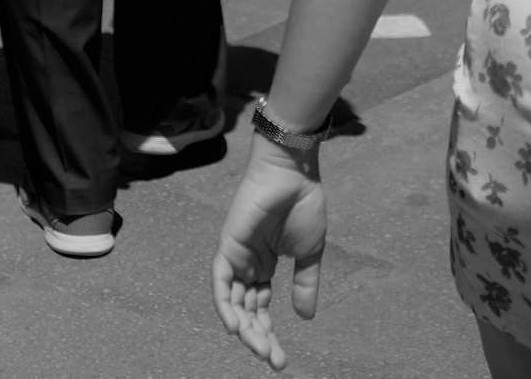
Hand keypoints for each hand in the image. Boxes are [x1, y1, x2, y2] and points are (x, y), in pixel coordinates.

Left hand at [212, 138, 326, 370]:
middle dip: (258, 337)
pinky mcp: (228, 243)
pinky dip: (225, 304)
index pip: (260, 308)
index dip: (268, 334)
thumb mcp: (310, 253)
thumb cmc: (303, 204)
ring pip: (233, 301)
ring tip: (259, 349)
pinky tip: (236, 327)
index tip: (280, 360)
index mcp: (264, 265)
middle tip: (273, 361)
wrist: (294, 172)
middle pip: (246, 310)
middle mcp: (247, 263)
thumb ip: (305, 285)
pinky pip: (220, 280)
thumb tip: (304, 318)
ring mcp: (236, 254)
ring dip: (244, 328)